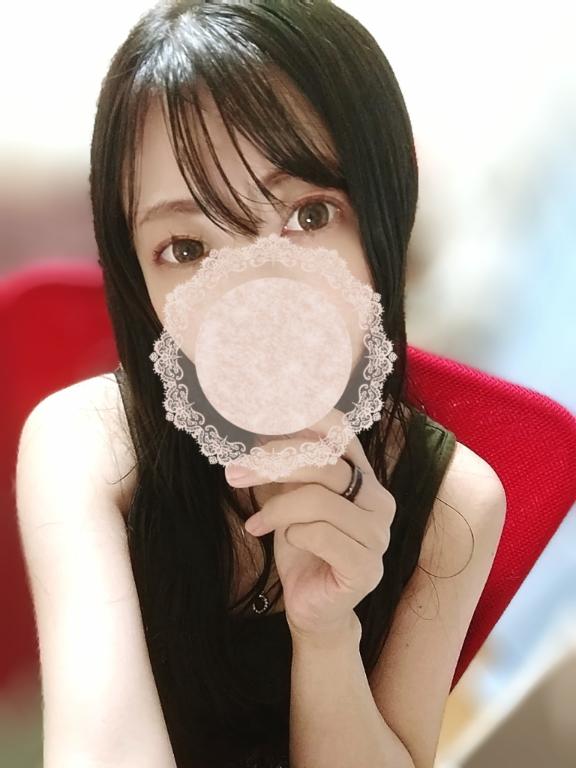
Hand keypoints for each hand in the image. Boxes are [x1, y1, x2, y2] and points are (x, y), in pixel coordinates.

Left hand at [224, 408, 396, 641]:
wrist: (313, 607)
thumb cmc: (304, 548)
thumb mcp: (292, 498)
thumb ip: (289, 466)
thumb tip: (260, 426)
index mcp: (364, 478)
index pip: (344, 435)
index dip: (309, 420)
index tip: (266, 419)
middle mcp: (379, 501)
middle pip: (326, 465)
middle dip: (274, 464)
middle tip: (235, 473)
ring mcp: (378, 535)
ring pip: (320, 501)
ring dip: (277, 509)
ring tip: (256, 523)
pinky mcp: (367, 567)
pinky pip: (322, 535)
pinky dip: (295, 534)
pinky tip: (287, 542)